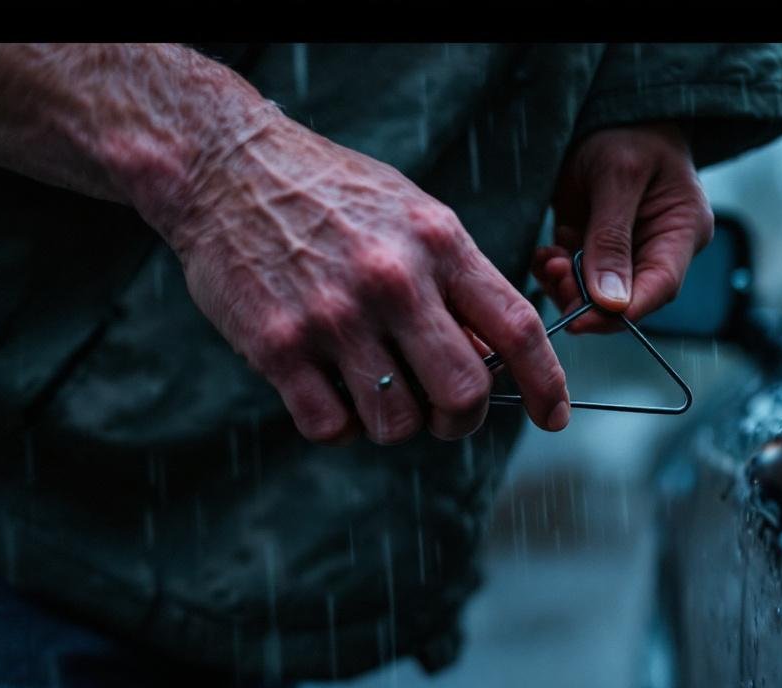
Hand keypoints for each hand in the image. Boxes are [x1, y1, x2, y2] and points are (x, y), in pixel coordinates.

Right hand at [161, 112, 570, 443]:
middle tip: (445, 413)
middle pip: (464, 391)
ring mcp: (335, 316)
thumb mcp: (415, 217)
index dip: (546, 383)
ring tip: (377, 390)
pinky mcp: (278, 346)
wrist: (228, 167)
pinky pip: (330, 426)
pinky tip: (330, 392)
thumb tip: (496, 358)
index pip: (519, 328)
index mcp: (440, 244)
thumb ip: (459, 282)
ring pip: (397, 421)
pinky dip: (339, 425)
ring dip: (397, 423)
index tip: (553, 416)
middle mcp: (394, 281)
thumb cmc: (334, 195)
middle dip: (462, 418)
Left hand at [533, 122, 713, 333]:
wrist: (605, 109)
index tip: (582, 322)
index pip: (660, 287)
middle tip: (555, 275)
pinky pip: (576, 276)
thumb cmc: (625, 131)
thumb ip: (611, 238)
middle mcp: (658, 247)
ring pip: (596, 294)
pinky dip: (556, 271)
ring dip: (566, 285)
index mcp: (682, 231)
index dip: (622, 313)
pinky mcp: (596, 247)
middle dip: (586, 297)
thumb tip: (611, 303)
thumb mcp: (618, 176)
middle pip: (626, 299)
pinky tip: (546, 255)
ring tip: (549, 259)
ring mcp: (626, 250)